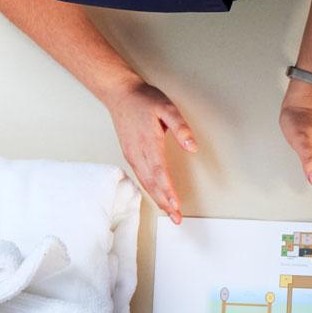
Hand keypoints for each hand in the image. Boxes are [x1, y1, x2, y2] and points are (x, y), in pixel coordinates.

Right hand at [104, 81, 196, 222]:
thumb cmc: (143, 99)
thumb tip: (192, 146)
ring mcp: (132, 155)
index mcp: (149, 144)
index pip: (160, 173)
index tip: (176, 205)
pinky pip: (141, 176)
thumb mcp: (166, 107)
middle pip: (152, 184)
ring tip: (169, 212)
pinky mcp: (130, 154)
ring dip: (157, 198)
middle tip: (176, 218)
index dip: (168, 191)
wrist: (120, 93)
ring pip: (145, 182)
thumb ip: (180, 127)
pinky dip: (149, 189)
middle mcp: (138, 153)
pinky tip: (156, 194)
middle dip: (165, 203)